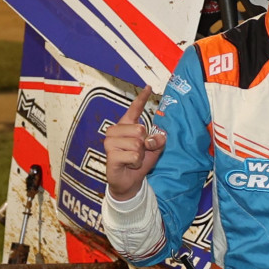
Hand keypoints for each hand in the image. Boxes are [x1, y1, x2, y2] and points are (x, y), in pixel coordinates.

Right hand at [103, 86, 166, 200]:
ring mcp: (110, 142)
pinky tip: (129, 165)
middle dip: (145, 144)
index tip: (149, 87)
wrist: (129, 182)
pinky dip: (136, 163)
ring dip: (140, 155)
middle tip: (139, 153)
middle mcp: (115, 131)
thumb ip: (158, 141)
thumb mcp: (153, 150)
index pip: (134, 109)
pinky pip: (133, 156)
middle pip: (140, 129)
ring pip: (137, 144)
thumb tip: (159, 136)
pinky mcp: (110, 155)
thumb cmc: (138, 162)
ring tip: (133, 159)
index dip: (141, 98)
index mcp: (126, 126)